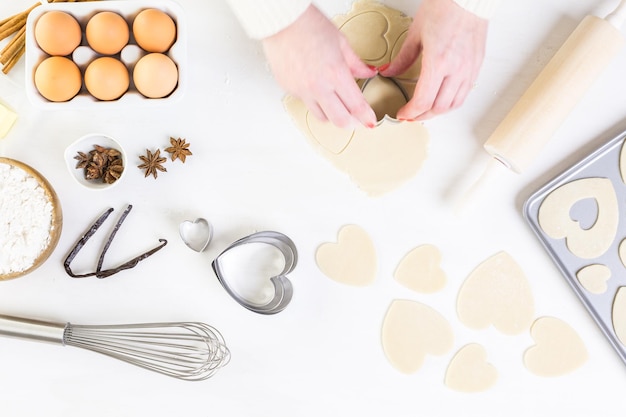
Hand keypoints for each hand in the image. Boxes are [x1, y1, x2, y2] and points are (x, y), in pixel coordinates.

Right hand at [262, 5, 376, 128]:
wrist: (281, 20)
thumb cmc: (308, 24)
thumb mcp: (341, 42)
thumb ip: (356, 63)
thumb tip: (368, 72)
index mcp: (335, 73)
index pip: (356, 106)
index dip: (366, 117)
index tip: (370, 121)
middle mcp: (318, 86)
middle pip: (340, 120)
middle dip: (351, 123)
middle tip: (356, 119)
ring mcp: (301, 90)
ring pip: (321, 117)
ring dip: (332, 114)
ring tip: (337, 105)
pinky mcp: (289, 89)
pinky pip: (305, 103)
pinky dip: (314, 100)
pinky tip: (317, 88)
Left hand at [380, 0, 487, 120]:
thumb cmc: (445, 7)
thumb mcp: (416, 33)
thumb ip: (402, 58)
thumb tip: (389, 71)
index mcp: (439, 61)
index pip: (423, 100)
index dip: (410, 112)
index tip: (402, 113)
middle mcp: (457, 69)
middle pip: (438, 107)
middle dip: (422, 116)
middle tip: (411, 115)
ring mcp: (469, 69)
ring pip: (454, 105)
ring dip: (437, 112)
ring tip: (425, 110)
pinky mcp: (476, 66)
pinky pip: (464, 93)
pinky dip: (451, 102)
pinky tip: (441, 99)